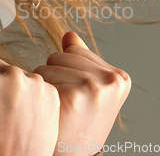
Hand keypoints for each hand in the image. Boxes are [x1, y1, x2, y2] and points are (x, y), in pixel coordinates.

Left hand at [34, 32, 130, 155]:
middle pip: (58, 55)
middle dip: (55, 77)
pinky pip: (41, 78)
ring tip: (59, 110)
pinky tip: (52, 113)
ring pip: (47, 66)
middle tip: (66, 105)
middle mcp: (112, 81)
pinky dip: (40, 96)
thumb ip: (80, 60)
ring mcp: (95, 88)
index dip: (65, 72)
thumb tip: (69, 35)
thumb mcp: (87, 90)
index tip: (76, 97)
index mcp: (119, 77)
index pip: (72, 49)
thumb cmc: (75, 124)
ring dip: (45, 87)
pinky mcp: (75, 97)